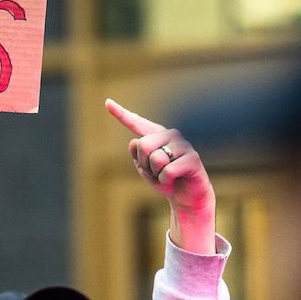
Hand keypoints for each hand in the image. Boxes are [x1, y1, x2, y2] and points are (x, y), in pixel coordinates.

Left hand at [106, 98, 216, 254]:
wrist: (186, 197)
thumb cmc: (165, 180)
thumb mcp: (144, 169)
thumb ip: (136, 155)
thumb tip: (135, 141)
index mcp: (156, 135)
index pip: (136, 123)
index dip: (121, 114)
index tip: (107, 102)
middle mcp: (170, 134)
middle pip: (143, 145)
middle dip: (145, 164)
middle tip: (156, 172)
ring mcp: (183, 144)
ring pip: (156, 159)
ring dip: (157, 174)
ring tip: (167, 176)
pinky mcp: (193, 158)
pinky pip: (168, 171)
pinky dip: (166, 181)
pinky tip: (175, 180)